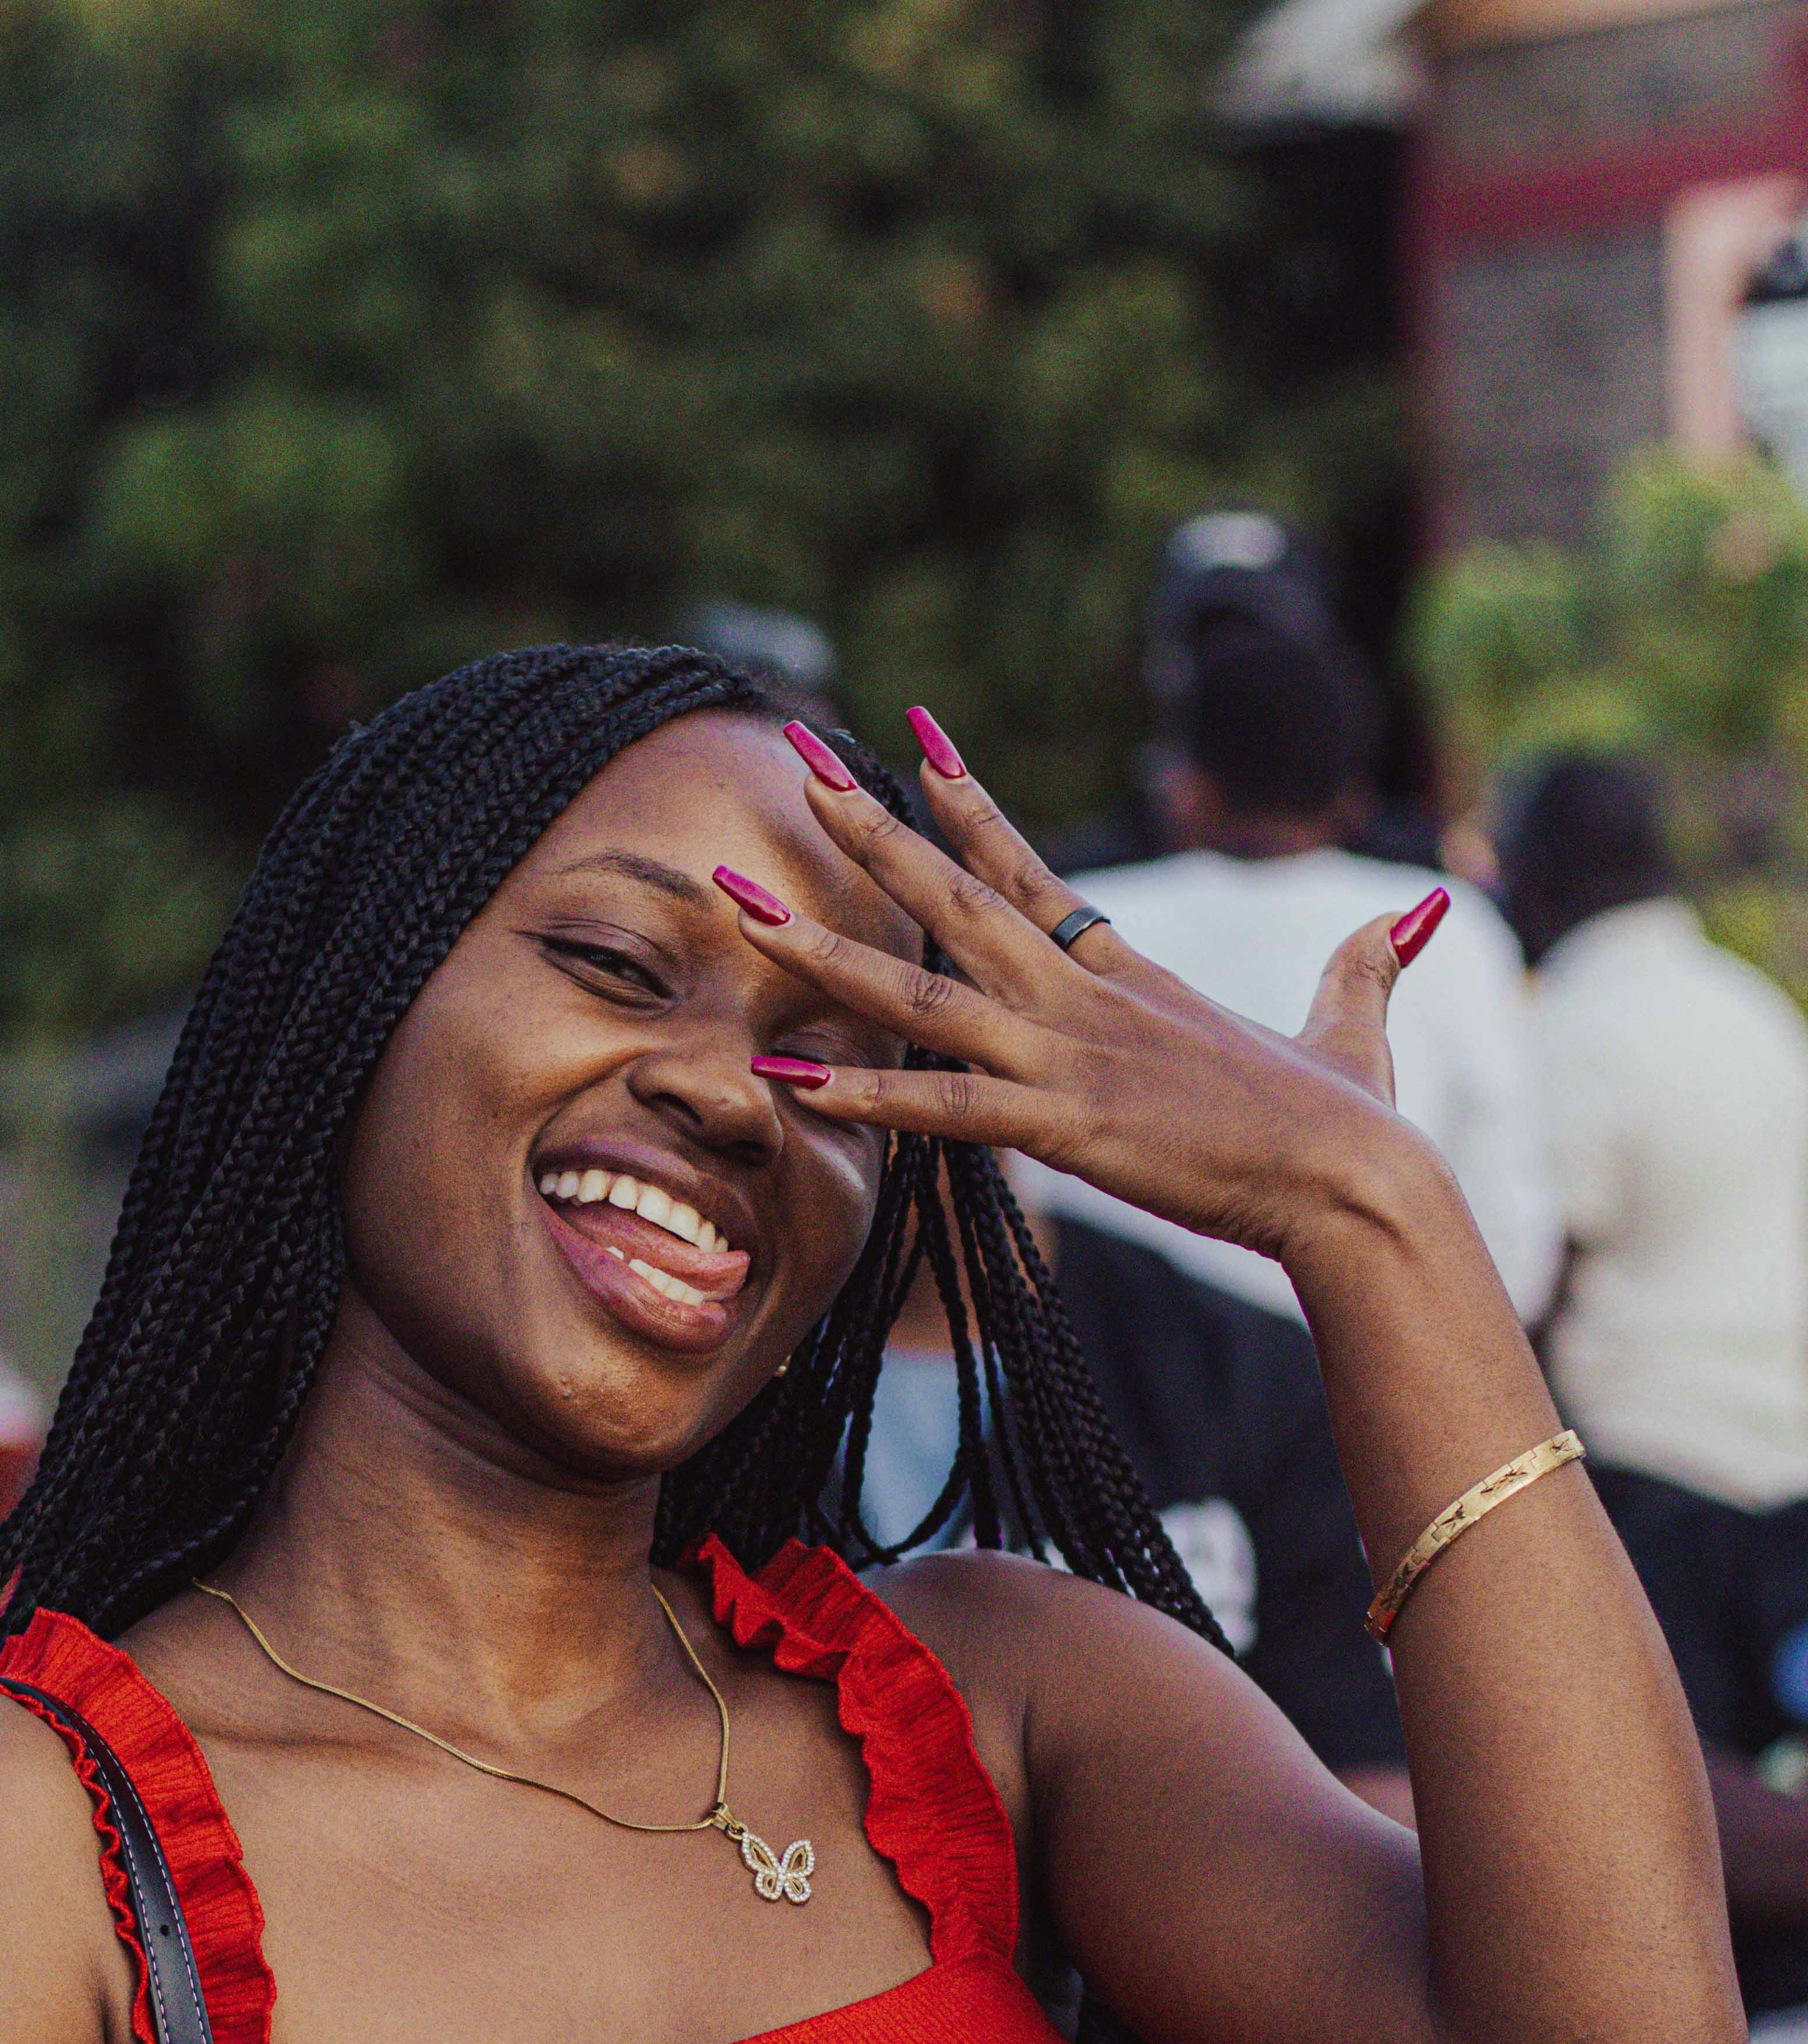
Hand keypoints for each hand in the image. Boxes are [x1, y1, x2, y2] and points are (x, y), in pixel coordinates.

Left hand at [729, 712, 1455, 1270]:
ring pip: (922, 990)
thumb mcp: (1354, 1027)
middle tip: (799, 767)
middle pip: (957, 897)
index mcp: (1129, 976)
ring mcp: (1068, 1058)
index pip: (1029, 869)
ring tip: (745, 908)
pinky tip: (786, 1073)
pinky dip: (860, 1090)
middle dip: (871, 832)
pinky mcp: (1064, 1126)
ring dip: (827, 951)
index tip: (913, 741)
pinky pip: (939, 1106)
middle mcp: (1084, 999)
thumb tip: (1418, 913)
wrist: (1357, 1182)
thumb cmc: (1351, 1122)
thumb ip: (1364, 966)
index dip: (968, 804)